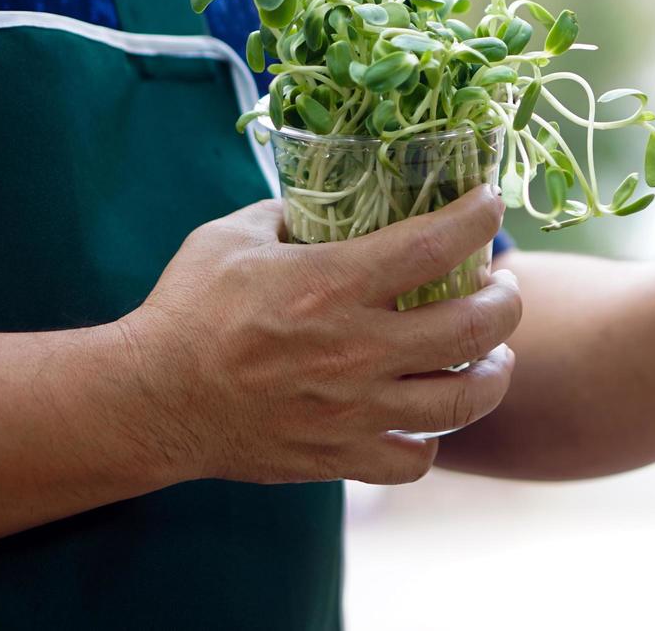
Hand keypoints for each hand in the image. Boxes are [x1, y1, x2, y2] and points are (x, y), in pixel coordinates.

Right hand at [116, 187, 520, 485]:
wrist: (147, 400)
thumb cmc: (188, 309)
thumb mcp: (235, 235)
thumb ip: (293, 211)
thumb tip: (334, 195)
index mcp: (332, 285)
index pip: (435, 243)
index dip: (479, 217)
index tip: (490, 203)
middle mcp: (356, 349)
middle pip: (476, 326)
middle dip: (507, 300)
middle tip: (502, 286)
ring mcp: (353, 410)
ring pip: (464, 399)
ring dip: (495, 370)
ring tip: (495, 353)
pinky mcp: (339, 456)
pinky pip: (416, 459)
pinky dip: (434, 438)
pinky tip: (432, 411)